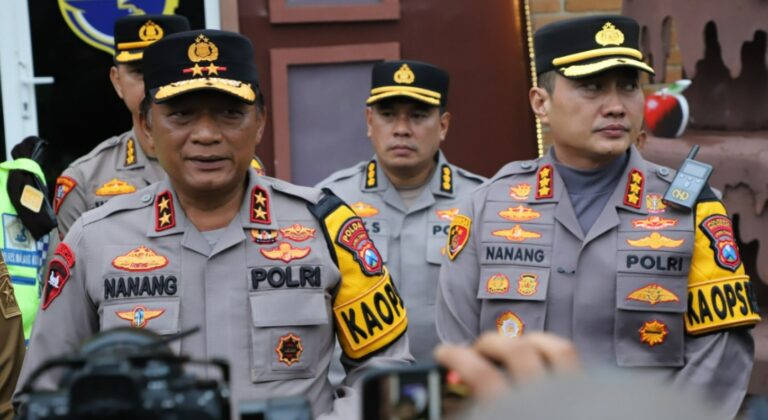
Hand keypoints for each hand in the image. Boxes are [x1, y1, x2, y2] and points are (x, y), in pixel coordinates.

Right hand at [434, 332, 580, 400]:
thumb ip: (472, 410)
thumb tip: (450, 402)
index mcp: (517, 412)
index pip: (483, 376)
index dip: (457, 357)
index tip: (444, 353)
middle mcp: (549, 399)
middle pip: (518, 352)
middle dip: (490, 342)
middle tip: (474, 349)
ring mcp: (575, 394)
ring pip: (557, 349)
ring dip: (528, 339)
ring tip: (510, 343)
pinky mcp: (591, 392)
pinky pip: (576, 361)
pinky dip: (554, 350)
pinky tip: (543, 356)